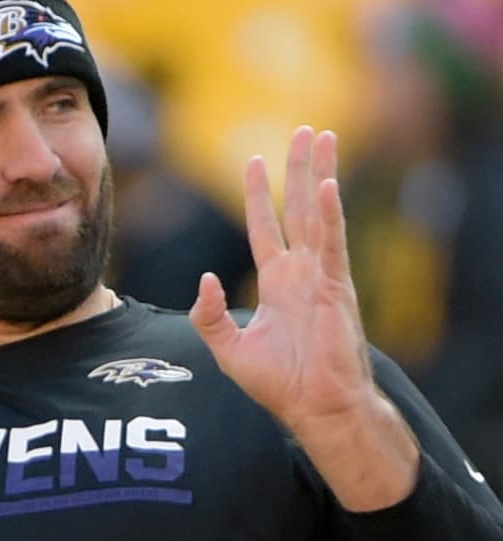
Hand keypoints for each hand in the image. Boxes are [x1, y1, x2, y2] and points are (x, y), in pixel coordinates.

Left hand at [189, 126, 376, 437]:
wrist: (314, 410)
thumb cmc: (279, 384)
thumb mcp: (226, 347)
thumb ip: (207, 314)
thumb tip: (203, 277)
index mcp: (276, 282)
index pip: (265, 226)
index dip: (259, 194)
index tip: (255, 161)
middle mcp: (301, 272)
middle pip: (299, 208)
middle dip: (300, 169)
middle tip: (306, 130)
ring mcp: (321, 277)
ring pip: (320, 214)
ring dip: (321, 174)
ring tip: (324, 137)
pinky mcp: (336, 289)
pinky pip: (333, 244)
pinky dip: (331, 214)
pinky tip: (328, 184)